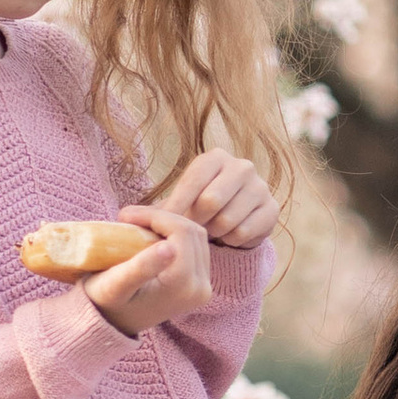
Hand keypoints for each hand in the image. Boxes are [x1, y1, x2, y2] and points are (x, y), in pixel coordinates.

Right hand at [86, 207, 212, 333]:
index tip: (124, 215)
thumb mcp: (115, 284)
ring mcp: (204, 287)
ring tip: (139, 225)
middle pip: (192, 231)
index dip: (154, 215)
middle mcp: (201, 289)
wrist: (111, 324)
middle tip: (130, 217)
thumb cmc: (105, 302)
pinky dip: (175, 235)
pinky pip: (196, 246)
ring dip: (168, 224)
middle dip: (161, 217)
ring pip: (197, 236)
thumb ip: (141, 266)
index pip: (181, 231)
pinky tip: (151, 236)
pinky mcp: (201, 284)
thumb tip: (169, 247)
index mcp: (183, 286)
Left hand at [153, 150, 278, 251]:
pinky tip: (228, 236)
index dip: (178, 207)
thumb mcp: (179, 202)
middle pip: (211, 202)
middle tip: (193, 229)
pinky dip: (231, 240)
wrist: (235, 220)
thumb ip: (156, 209)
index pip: (193, 181)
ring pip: (227, 220)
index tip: (164, 226)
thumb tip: (125, 216)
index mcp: (215, 157)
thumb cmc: (198, 208)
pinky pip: (244, 233)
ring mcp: (260, 187)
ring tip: (210, 231)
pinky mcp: (272, 209)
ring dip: (214, 233)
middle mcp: (242, 166)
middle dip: (197, 222)